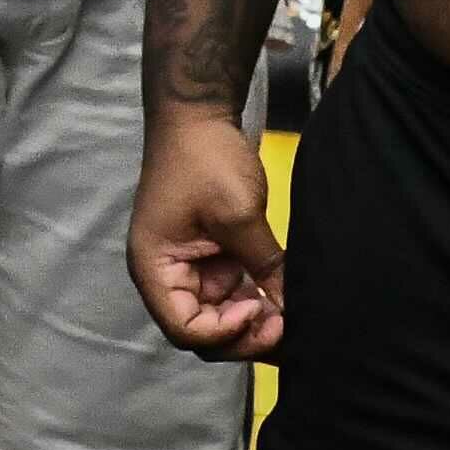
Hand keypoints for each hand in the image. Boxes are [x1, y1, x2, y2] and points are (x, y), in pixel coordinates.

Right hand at [128, 107, 285, 358]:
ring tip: (288, 316)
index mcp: (155, 268)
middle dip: (241, 335)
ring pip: (219, 317)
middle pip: (201, 331)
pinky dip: (256, 300)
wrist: (199, 114)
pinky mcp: (211, 258)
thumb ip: (265, 267)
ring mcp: (190, 268)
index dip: (223, 332)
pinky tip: (282, 299)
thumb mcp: (238, 215)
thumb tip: (294, 310)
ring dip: (252, 322)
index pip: (183, 328)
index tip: (257, 308)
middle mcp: (167, 276)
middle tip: (283, 325)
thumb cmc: (205, 159)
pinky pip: (232, 294)